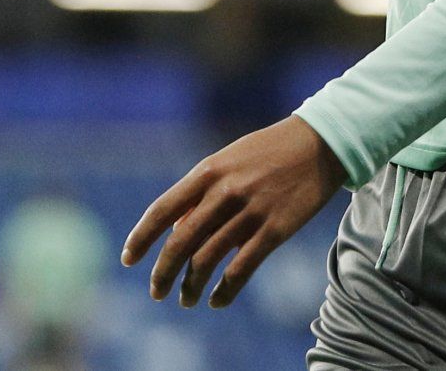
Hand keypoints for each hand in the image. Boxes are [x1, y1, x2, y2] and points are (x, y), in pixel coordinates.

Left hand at [122, 115, 347, 308]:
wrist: (317, 144)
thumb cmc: (266, 153)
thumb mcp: (227, 161)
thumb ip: (202, 193)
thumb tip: (177, 230)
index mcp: (207, 172)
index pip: (163, 210)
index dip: (141, 237)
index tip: (128, 260)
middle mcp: (223, 192)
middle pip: (181, 241)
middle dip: (163, 272)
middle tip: (156, 291)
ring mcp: (249, 212)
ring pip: (208, 260)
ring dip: (191, 286)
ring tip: (185, 300)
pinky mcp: (274, 231)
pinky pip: (241, 270)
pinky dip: (224, 291)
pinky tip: (216, 301)